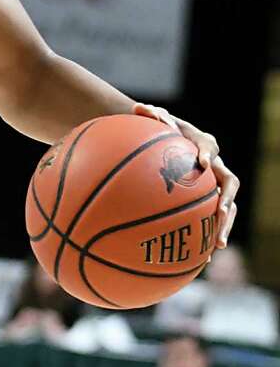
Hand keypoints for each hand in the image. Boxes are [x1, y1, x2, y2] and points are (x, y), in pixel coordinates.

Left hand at [134, 103, 237, 247]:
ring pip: (227, 206)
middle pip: (229, 182)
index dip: (208, 153)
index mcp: (200, 143)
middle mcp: (213, 166)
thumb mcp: (151, 122)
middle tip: (220, 211)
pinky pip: (210, 221)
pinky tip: (199, 260)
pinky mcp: (206, 201)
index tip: (203, 163)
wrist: (161, 143)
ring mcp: (212, 185)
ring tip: (218, 245)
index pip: (209, 145)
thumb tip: (138, 106)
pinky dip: (206, 238)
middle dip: (226, 198)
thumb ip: (149, 116)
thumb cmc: (153, 132)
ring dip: (224, 224)